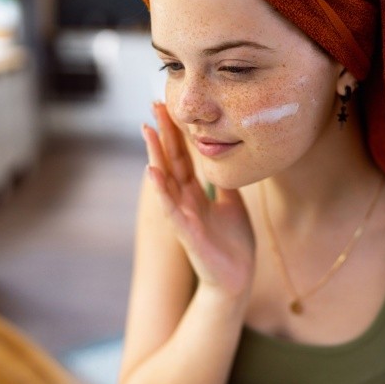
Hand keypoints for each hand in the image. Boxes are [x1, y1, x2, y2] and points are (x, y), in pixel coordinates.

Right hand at [143, 102, 255, 298]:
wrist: (237, 279)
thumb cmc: (233, 245)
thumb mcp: (233, 205)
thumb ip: (226, 184)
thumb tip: (227, 159)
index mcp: (196, 194)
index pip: (183, 157)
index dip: (176, 133)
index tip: (169, 106)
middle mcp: (186, 201)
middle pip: (172, 161)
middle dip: (163, 134)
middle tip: (154, 104)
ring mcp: (184, 216)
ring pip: (166, 181)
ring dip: (156, 155)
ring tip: (147, 130)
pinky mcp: (188, 234)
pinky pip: (172, 209)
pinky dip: (162, 191)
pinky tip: (153, 171)